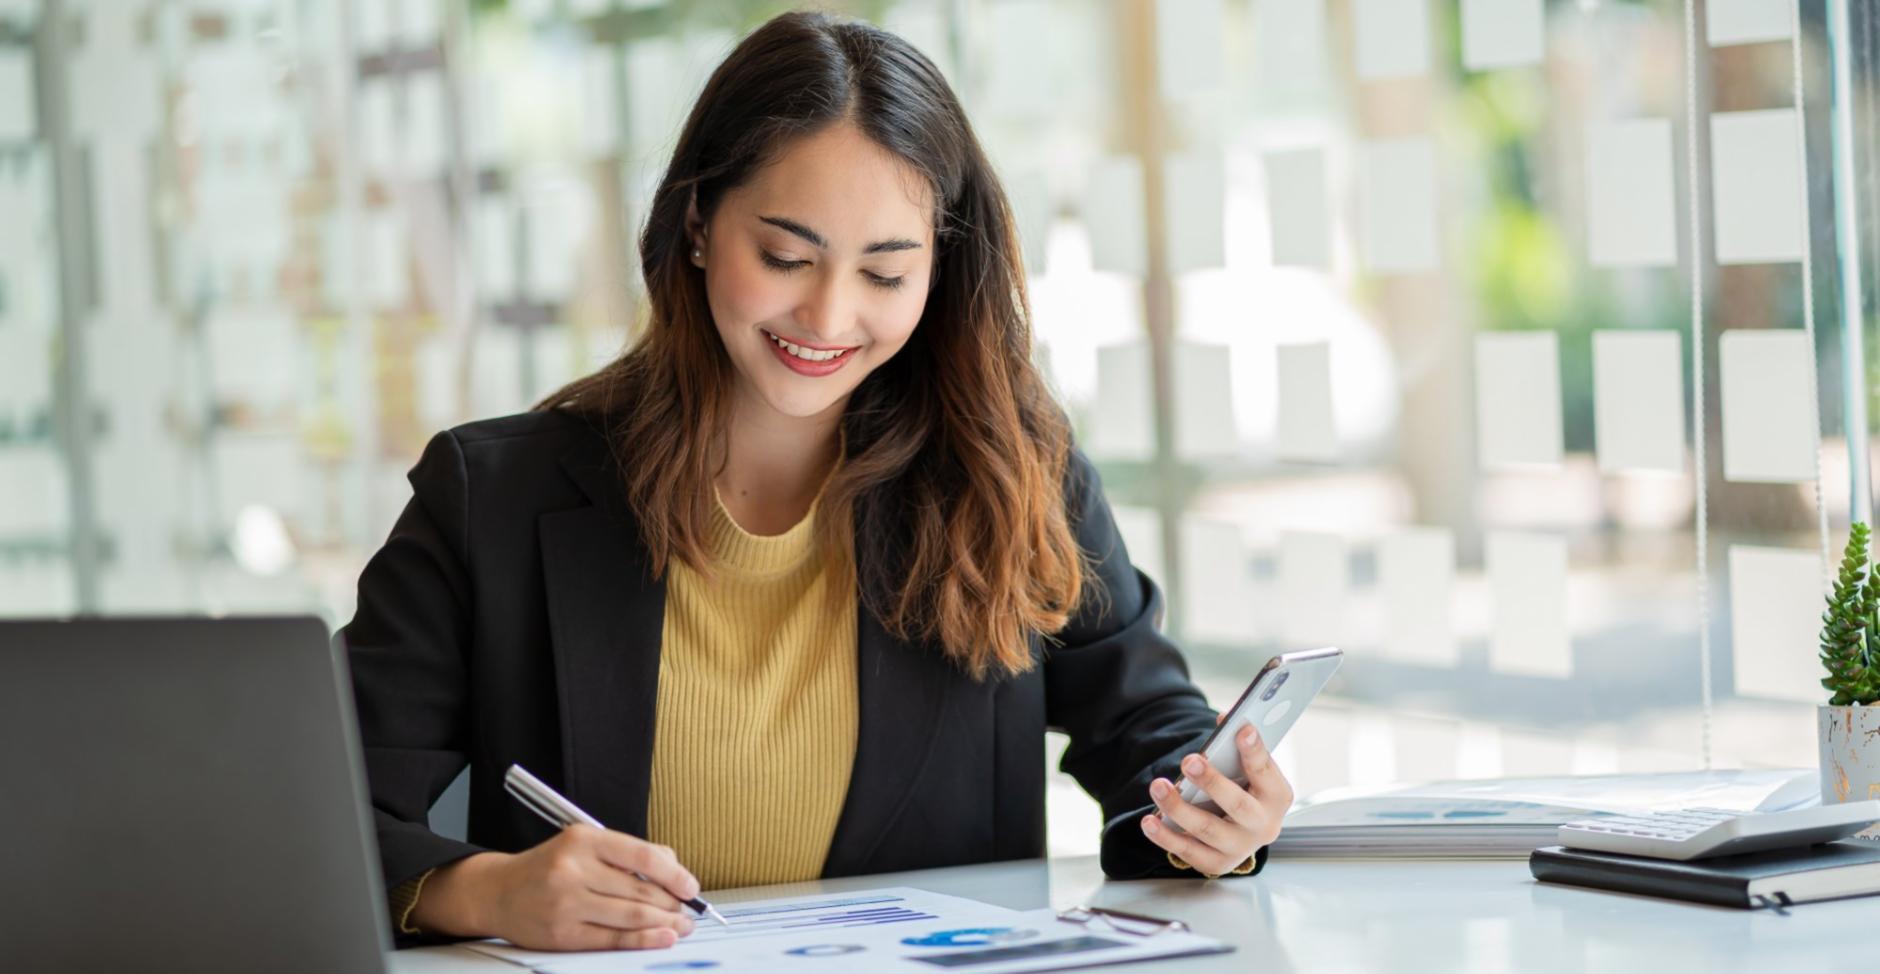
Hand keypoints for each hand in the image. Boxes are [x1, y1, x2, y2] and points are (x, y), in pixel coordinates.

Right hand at [413, 825, 700, 949]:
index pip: (643, 857)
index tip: (691, 887)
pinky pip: (613, 940)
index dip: (675, 874)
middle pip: (641, 892)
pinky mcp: (563, 934)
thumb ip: (628, 854)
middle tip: (690, 912)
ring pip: (631, 917)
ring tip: (681, 926)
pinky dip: (644, 940)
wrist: (498, 892)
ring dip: (665, 924)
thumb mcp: (585, 845)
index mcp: (584, 840)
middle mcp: (574, 870)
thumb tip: (675, 870)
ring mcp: (567, 904)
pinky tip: (662, 938)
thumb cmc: (550, 867)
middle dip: (674, 905)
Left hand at [1138, 720, 1293, 875]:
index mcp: (1277, 796)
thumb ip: (1238, 746)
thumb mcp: (1249, 769)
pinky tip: (1150, 821)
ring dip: (1179, 808)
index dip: (1255, 750)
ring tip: (1158, 786)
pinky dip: (1166, 837)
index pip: (1266, 771)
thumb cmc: (1246, 789)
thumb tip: (1223, 719)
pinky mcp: (1217, 863)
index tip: (1242, 730)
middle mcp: (1263, 826)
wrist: (1245, 829)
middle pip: (1238, 806)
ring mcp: (1240, 847)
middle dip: (1212, 782)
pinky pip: (1188, 851)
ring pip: (1207, 830)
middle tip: (1189, 761)